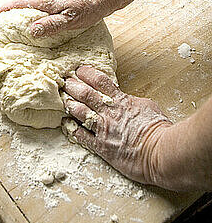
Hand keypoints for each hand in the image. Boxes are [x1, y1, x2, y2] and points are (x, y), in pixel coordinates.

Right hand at [0, 0, 115, 37]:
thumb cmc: (89, 8)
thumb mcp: (70, 20)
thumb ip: (51, 25)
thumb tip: (31, 31)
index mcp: (47, 1)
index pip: (21, 3)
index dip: (7, 8)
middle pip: (24, 3)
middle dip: (11, 10)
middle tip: (2, 22)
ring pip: (33, 5)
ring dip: (22, 12)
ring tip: (16, 24)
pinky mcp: (61, 2)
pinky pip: (42, 7)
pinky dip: (33, 13)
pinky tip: (37, 21)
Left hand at [62, 65, 172, 185]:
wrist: (160, 152)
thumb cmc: (159, 129)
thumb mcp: (148, 106)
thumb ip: (132, 101)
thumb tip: (127, 100)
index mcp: (121, 100)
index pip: (99, 81)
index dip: (86, 73)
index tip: (78, 70)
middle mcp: (108, 112)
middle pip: (84, 93)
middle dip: (72, 85)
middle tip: (63, 80)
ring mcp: (103, 129)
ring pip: (78, 111)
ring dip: (68, 104)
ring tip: (62, 99)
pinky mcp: (100, 146)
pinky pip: (80, 135)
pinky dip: (71, 128)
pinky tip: (65, 124)